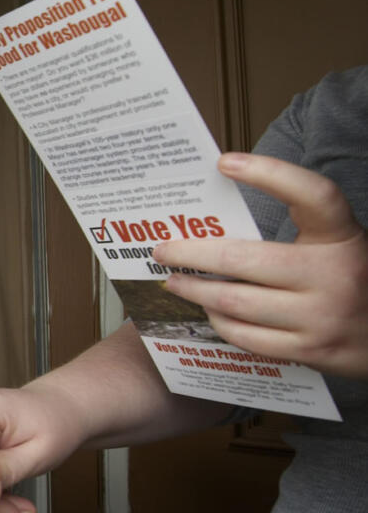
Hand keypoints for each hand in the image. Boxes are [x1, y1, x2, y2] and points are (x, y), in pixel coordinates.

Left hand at [154, 152, 367, 378]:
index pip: (312, 195)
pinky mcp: (309, 350)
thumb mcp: (334, 246)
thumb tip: (216, 227)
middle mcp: (335, 274)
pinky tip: (210, 311)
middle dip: (191, 253)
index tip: (225, 162)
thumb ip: (295, 232)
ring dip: (195, 290)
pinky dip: (220, 321)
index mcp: (342, 237)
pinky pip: (245, 335)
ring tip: (175, 282)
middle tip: (162, 249)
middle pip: (243, 259)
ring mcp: (322, 315)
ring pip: (234, 301)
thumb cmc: (350, 281)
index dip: (270, 173)